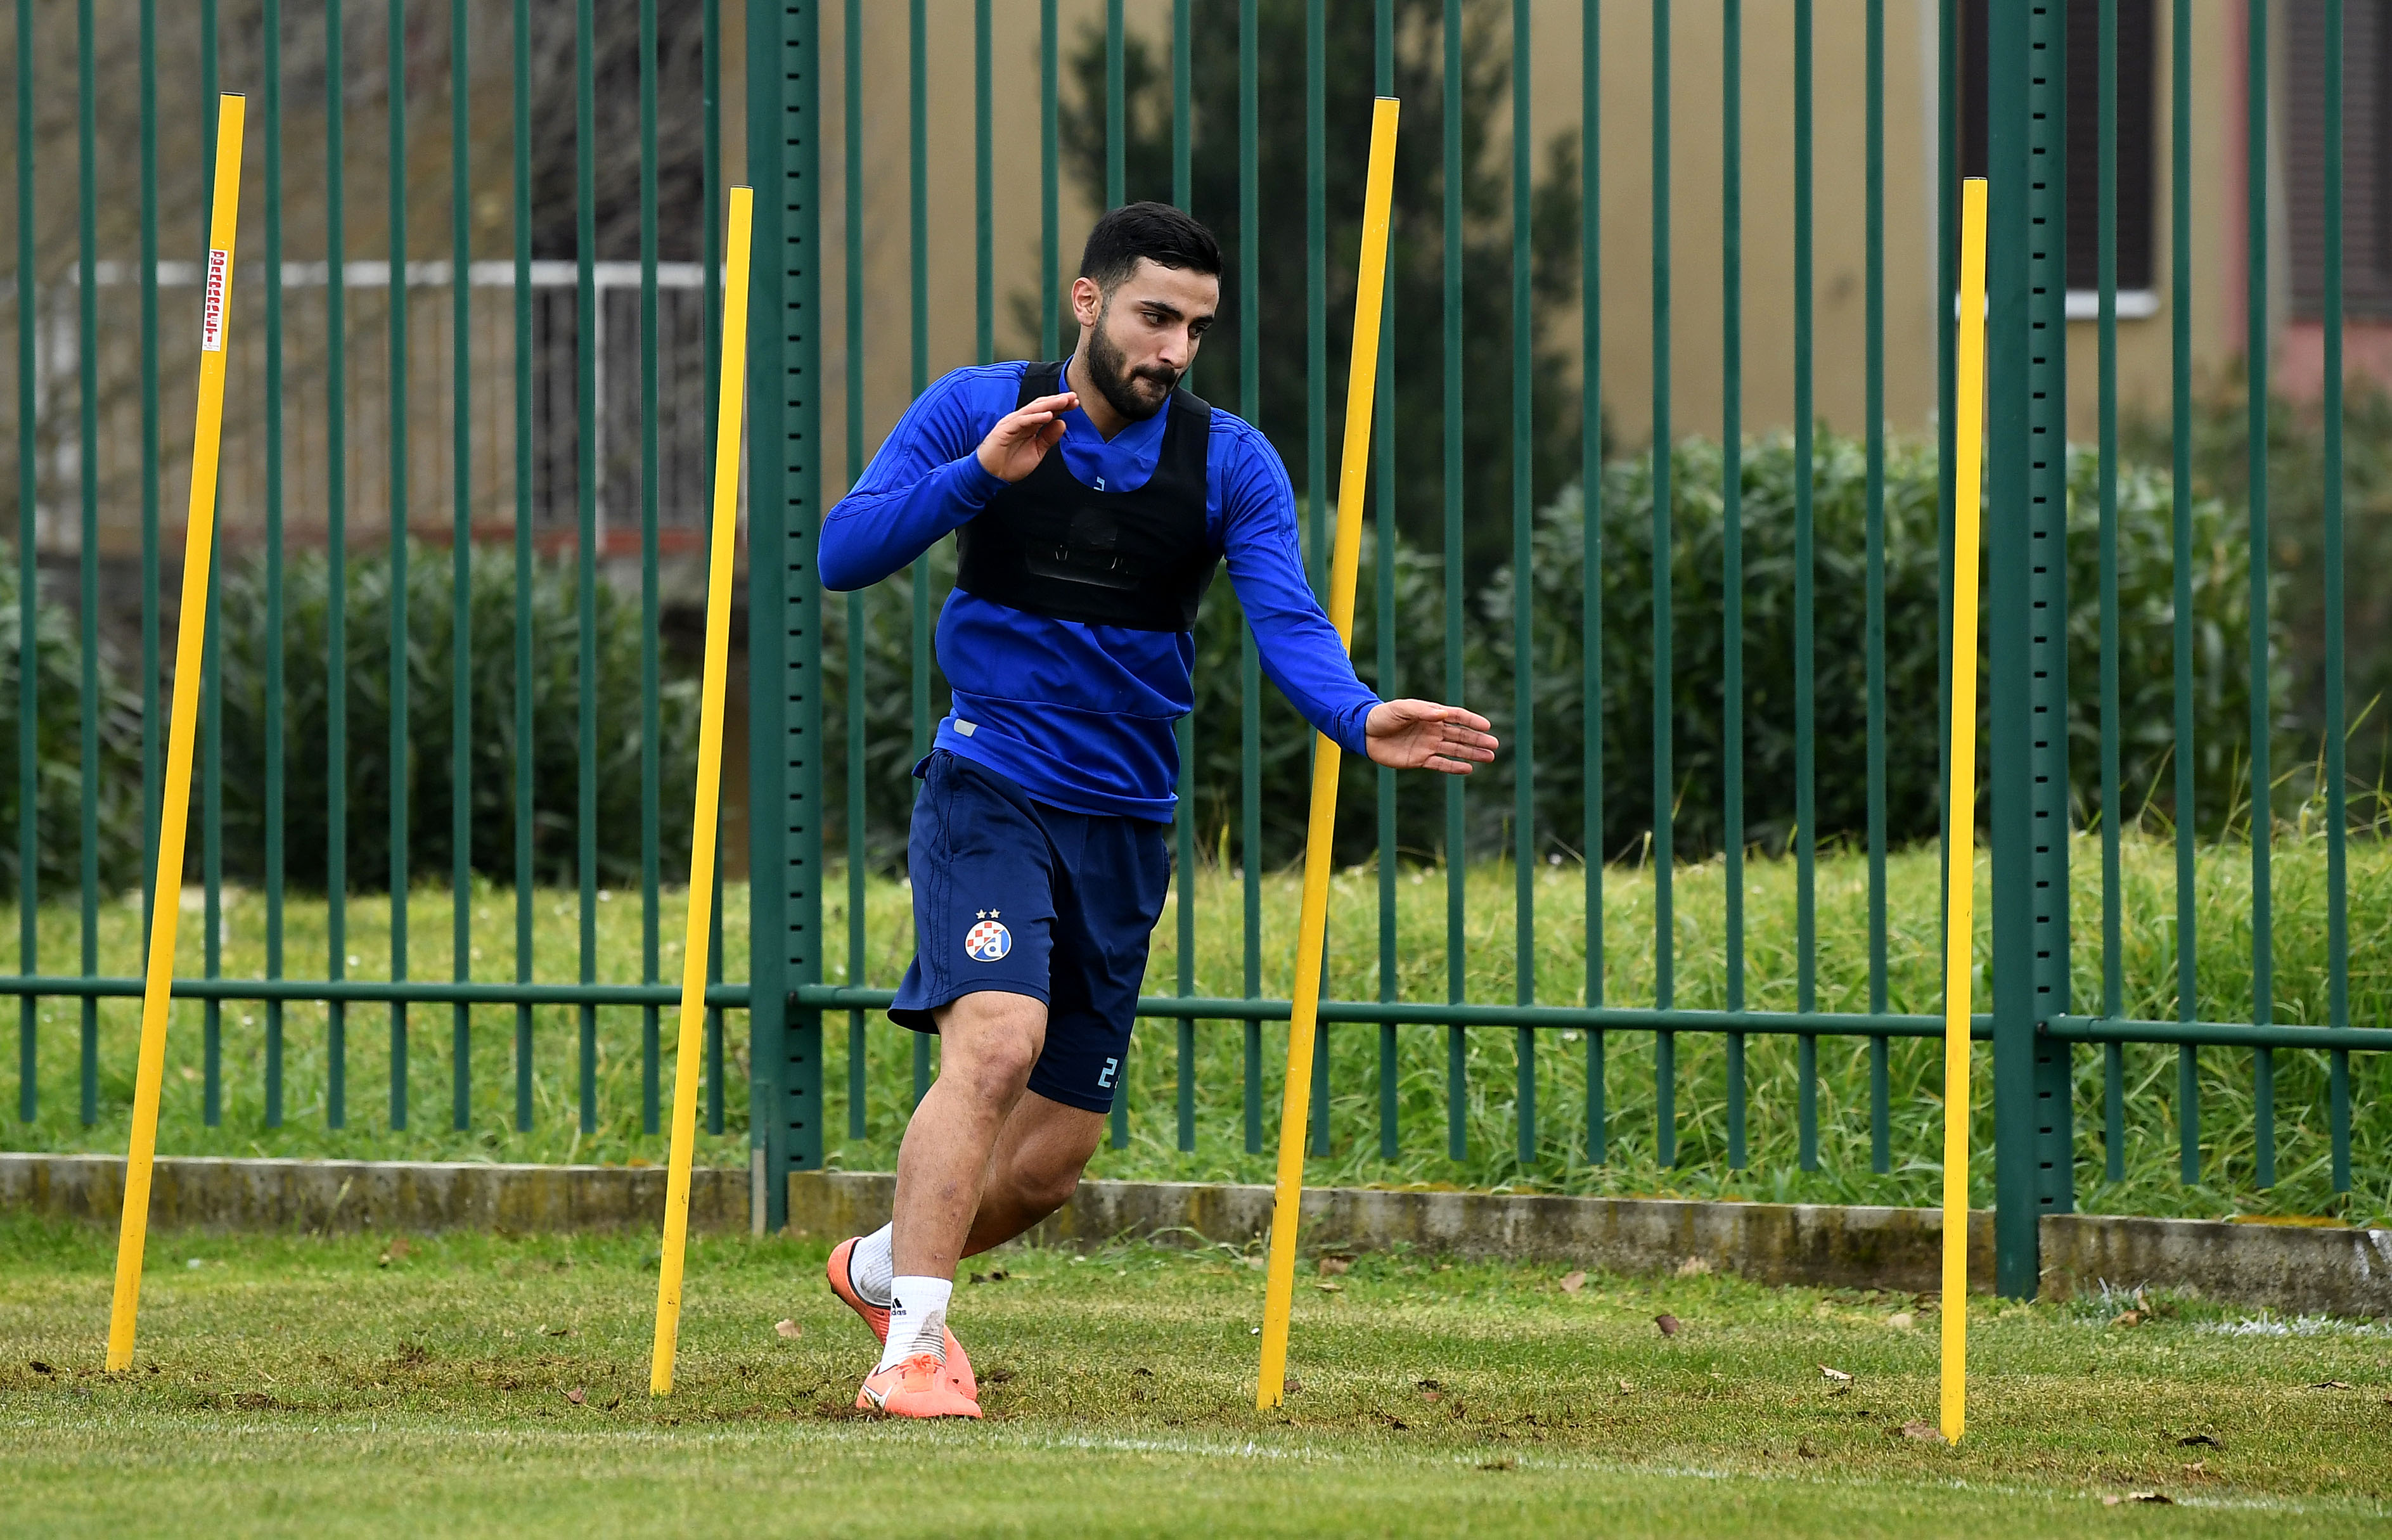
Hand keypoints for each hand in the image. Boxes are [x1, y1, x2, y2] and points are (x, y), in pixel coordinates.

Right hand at [976, 391, 1077, 481]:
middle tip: (1073, 397)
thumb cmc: (1011, 464)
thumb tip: (1062, 423)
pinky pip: (1022, 420)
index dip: (1061, 406)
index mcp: (1029, 425)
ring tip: (1064, 402)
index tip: (1076, 403)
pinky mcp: (1005, 429)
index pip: (1047, 411)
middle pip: (1041, 406)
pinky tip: (1048, 416)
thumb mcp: (1037, 451)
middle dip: (1058, 401)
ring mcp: (1012, 423)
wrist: (991, 475)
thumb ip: (1048, 438)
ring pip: (1033, 409)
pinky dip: (1035, 417)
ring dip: (1049, 405)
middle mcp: (1021, 420)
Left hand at [1363, 699, 1497, 773]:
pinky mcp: (1420, 760)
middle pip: (1461, 735)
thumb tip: (1443, 714)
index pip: (1457, 717)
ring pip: (1455, 750)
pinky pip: (1441, 764)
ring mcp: (1428, 745)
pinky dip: (1454, 767)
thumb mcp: (1401, 709)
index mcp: (1431, 714)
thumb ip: (1421, 711)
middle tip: (1495, 745)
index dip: (1472, 721)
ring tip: (1489, 757)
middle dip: (1478, 740)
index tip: (1487, 726)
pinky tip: (1468, 768)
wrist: (1364, 733)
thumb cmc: (1383, 716)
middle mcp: (1433, 730)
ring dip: (1472, 753)